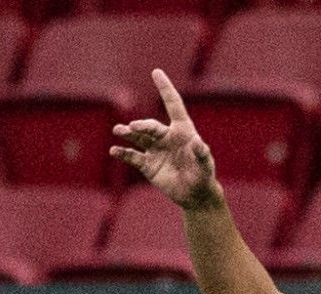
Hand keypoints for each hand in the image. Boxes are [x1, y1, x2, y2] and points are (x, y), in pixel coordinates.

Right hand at [111, 68, 223, 210]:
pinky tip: (114, 151)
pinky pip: (132, 156)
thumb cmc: (203, 176)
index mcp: (182, 131)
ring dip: (127, 133)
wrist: (194, 195)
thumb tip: (199, 143)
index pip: (173, 105)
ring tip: (118, 130)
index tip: (156, 72)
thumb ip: (202, 154)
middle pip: (151, 126)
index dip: (165, 88)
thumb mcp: (206, 166)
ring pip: (138, 138)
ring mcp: (155, 150)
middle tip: (133, 127)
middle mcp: (166, 137)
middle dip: (142, 125)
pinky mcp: (147, 164)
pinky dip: (123, 153)